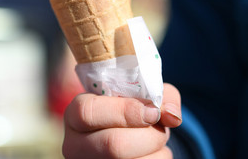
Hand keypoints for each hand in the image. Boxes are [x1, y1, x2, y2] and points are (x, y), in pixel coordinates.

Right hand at [63, 83, 181, 158]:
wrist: (124, 134)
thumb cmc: (131, 111)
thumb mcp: (142, 94)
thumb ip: (160, 96)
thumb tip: (172, 117)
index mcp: (75, 115)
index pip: (87, 112)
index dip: (125, 111)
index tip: (151, 111)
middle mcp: (75, 145)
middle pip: (113, 145)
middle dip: (150, 136)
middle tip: (160, 128)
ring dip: (157, 150)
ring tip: (155, 140)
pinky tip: (151, 153)